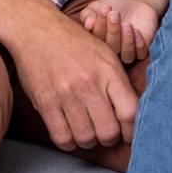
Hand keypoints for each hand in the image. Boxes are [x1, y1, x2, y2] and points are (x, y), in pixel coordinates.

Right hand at [11, 10, 138, 150]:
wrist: (39, 30)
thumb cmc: (77, 44)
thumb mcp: (107, 55)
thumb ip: (119, 84)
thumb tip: (131, 115)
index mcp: (110, 72)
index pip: (130, 112)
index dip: (132, 131)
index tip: (129, 135)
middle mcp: (90, 84)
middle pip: (109, 131)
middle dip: (110, 139)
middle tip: (106, 135)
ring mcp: (67, 94)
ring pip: (86, 137)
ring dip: (89, 142)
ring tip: (88, 134)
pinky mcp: (45, 102)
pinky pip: (61, 136)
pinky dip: (69, 142)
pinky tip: (71, 135)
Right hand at [80, 0, 160, 64]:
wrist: (135, 3)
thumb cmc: (112, 6)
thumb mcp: (96, 6)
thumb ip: (88, 14)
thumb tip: (88, 24)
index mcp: (98, 42)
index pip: (97, 39)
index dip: (99, 25)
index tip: (104, 9)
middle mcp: (112, 50)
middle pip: (112, 47)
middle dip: (113, 30)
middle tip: (115, 14)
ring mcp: (127, 52)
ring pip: (126, 55)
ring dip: (126, 41)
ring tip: (127, 24)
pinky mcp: (142, 50)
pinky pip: (140, 54)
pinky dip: (139, 45)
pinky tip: (137, 31)